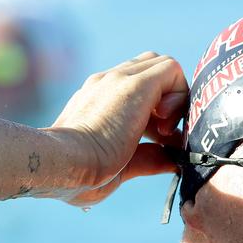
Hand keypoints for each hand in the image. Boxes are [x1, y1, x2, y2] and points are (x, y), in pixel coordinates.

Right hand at [50, 52, 187, 205]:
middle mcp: (107, 84)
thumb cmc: (78, 177)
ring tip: (164, 131)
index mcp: (97, 100)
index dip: (157, 109)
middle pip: (151, 67)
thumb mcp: (120, 168)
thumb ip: (147, 159)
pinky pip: (173, 70)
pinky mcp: (134, 84)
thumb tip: (172, 161)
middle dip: (168, 98)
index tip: (159, 141)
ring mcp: (118, 79)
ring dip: (175, 96)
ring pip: (163, 65)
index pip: (137, 84)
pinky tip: (166, 125)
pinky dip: (180, 95)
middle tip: (164, 135)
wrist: (61, 166)